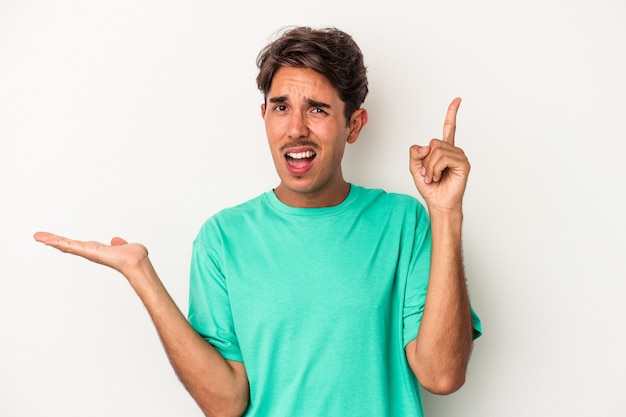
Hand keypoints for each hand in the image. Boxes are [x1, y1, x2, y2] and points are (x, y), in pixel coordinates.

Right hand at [33, 232, 149, 277]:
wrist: (135, 261)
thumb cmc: (133, 256)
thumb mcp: (124, 247)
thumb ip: (120, 244)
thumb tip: (117, 241)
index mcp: (98, 250)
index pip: (79, 245)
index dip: (67, 243)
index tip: (56, 240)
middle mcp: (90, 252)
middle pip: (68, 246)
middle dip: (54, 241)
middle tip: (40, 237)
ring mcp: (87, 252)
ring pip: (66, 245)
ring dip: (52, 240)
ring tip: (39, 236)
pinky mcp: (86, 251)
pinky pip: (70, 245)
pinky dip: (58, 241)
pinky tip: (47, 239)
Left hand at [410, 97, 469, 214]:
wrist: (438, 202)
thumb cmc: (429, 186)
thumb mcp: (415, 167)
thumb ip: (415, 153)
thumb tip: (427, 146)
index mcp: (443, 149)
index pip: (449, 128)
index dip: (452, 113)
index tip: (458, 99)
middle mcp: (453, 150)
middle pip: (433, 143)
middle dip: (425, 161)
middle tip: (428, 174)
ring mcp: (459, 156)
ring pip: (436, 151)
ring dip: (429, 167)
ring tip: (433, 177)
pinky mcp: (463, 164)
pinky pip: (443, 158)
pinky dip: (435, 169)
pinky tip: (439, 177)